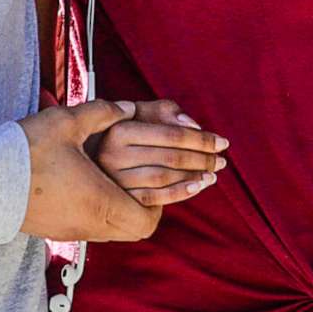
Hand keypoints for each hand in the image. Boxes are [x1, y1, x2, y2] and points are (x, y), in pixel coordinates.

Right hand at [17, 100, 193, 241]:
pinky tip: (94, 191)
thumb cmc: (24, 153)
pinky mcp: (54, 231)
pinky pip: (91, 229)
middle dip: (150, 206)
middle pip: (135, 230)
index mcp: (100, 202)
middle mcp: (89, 225)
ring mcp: (70, 231)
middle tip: (152, 184)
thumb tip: (127, 108)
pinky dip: (103, 214)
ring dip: (125, 210)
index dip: (162, 201)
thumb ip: (103, 113)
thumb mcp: (67, 122)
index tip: (161, 180)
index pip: (148, 220)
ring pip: (113, 230)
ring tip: (124, 185)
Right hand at [87, 98, 229, 208]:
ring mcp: (114, 180)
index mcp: (119, 130)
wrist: (90, 159)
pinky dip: (180, 193)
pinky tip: (197, 186)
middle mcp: (113, 155)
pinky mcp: (118, 200)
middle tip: (222, 160)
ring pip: (164, 179)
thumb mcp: (139, 113)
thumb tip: (192, 124)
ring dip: (194, 176)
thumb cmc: (123, 133)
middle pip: (170, 157)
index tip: (223, 142)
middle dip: (202, 159)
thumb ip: (166, 111)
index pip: (171, 135)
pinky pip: (154, 199)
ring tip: (213, 174)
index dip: (202, 139)